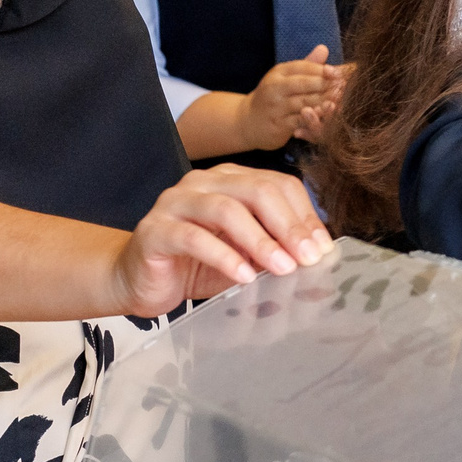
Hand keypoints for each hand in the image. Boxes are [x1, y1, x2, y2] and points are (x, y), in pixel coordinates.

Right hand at [111, 165, 331, 317]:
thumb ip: (275, 250)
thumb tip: (318, 257)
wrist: (138, 281)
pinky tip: (243, 277)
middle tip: (309, 258)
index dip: (305, 215)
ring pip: (227, 210)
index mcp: (231, 180)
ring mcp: (176, 202)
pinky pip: (193, 237)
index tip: (323, 248)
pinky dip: (224, 257)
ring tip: (283, 268)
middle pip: (257, 191)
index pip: (279, 185)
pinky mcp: (156, 229)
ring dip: (261, 240)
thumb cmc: (196, 266)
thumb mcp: (245, 256)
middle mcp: (204, 183)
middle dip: (289, 226)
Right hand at [241, 46, 338, 149]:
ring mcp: (275, 107)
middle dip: (326, 85)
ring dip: (324, 101)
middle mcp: (275, 88)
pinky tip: (327, 116)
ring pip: (305, 103)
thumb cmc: (274, 96)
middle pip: (305, 84)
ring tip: (340, 100)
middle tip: (344, 86)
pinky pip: (301, 121)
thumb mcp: (286, 78)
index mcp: (279, 73)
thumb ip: (306, 65)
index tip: (340, 73)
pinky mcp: (278, 125)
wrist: (249, 121)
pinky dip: (315, 118)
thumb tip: (324, 48)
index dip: (323, 70)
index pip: (303, 67)